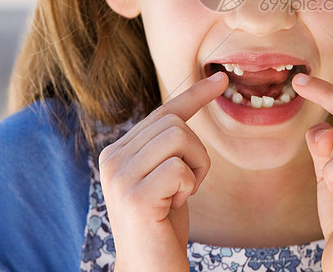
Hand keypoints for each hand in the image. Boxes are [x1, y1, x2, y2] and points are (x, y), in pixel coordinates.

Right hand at [97, 71, 227, 271]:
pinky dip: (190, 186)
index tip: (221, 79)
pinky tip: (174, 207)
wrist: (150, 269)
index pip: (162, 113)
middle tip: (185, 187)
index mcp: (117, 151)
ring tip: (179, 195)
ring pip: (180, 138)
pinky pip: (181, 167)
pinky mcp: (135, 196)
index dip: (194, 95)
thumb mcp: (165, 176)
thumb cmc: (163, 224)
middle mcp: (111, 159)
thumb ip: (167, 144)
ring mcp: (120, 177)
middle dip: (196, 154)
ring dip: (195, 168)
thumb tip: (191, 102)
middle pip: (175, 124)